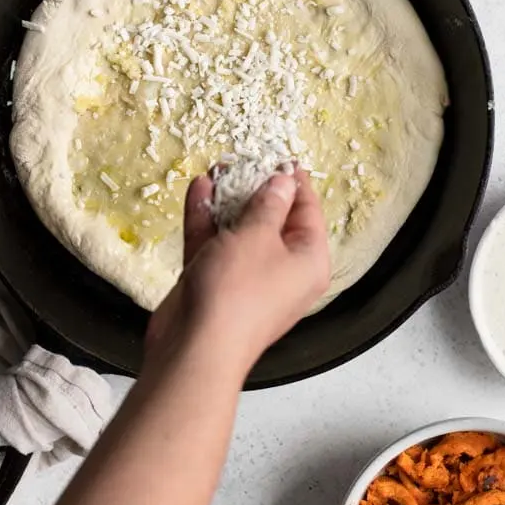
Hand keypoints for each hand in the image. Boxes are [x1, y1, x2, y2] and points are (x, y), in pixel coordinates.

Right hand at [145, 169, 330, 377]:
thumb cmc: (238, 291)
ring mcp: (246, 277)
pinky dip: (206, 219)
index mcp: (309, 261)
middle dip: (255, 188)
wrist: (194, 347)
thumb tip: (282, 182)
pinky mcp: (215, 282)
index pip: (309, 212)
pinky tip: (198, 189)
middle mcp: (282, 270)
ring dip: (227, 199)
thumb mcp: (259, 235)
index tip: (283, 156)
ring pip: (240, 230)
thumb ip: (269, 203)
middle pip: (274, 220)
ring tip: (217, 166)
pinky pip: (214, 244)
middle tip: (243, 157)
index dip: (296, 182)